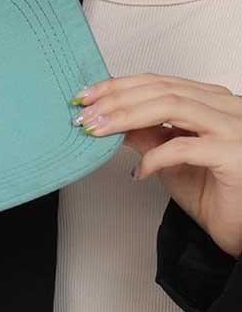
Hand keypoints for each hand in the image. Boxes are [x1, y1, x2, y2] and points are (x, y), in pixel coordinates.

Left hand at [70, 73, 241, 258]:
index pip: (158, 81)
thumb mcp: (166, 156)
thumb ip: (144, 133)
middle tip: (84, 113)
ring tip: (98, 130)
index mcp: (211, 100)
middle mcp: (226, 107)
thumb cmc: (212, 191)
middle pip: (161, 89)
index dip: (118, 86)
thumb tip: (105, 116)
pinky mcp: (234, 154)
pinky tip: (137, 171)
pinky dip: (154, 157)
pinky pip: (184, 147)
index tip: (86, 96)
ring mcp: (234, 128)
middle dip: (115, 99)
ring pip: (171, 106)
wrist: (239, 229)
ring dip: (126, 116)